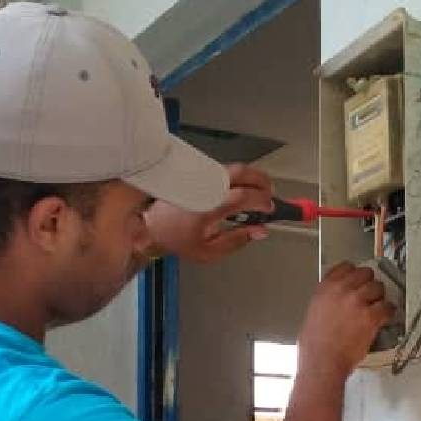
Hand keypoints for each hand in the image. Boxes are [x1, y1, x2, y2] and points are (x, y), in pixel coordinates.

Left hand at [142, 164, 274, 263]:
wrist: (150, 225)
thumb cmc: (177, 239)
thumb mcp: (209, 251)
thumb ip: (237, 240)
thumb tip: (259, 231)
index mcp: (209, 207)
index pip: (245, 196)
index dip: (262, 201)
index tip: (270, 209)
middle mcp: (206, 187)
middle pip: (243, 172)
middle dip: (263, 182)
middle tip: (270, 195)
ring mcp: (201, 177)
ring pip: (234, 168)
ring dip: (252, 177)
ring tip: (258, 193)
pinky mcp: (197, 173)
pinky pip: (223, 170)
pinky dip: (238, 177)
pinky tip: (241, 189)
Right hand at [298, 263, 395, 378]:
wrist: (322, 362)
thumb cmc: (314, 345)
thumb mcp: (314, 312)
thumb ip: (327, 300)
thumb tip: (338, 300)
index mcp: (325, 288)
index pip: (345, 267)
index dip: (354, 273)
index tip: (358, 279)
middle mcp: (341, 290)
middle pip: (365, 274)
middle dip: (369, 284)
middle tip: (370, 295)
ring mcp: (357, 301)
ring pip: (378, 288)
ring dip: (379, 297)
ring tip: (378, 307)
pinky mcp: (370, 316)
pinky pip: (387, 306)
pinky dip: (388, 312)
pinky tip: (385, 317)